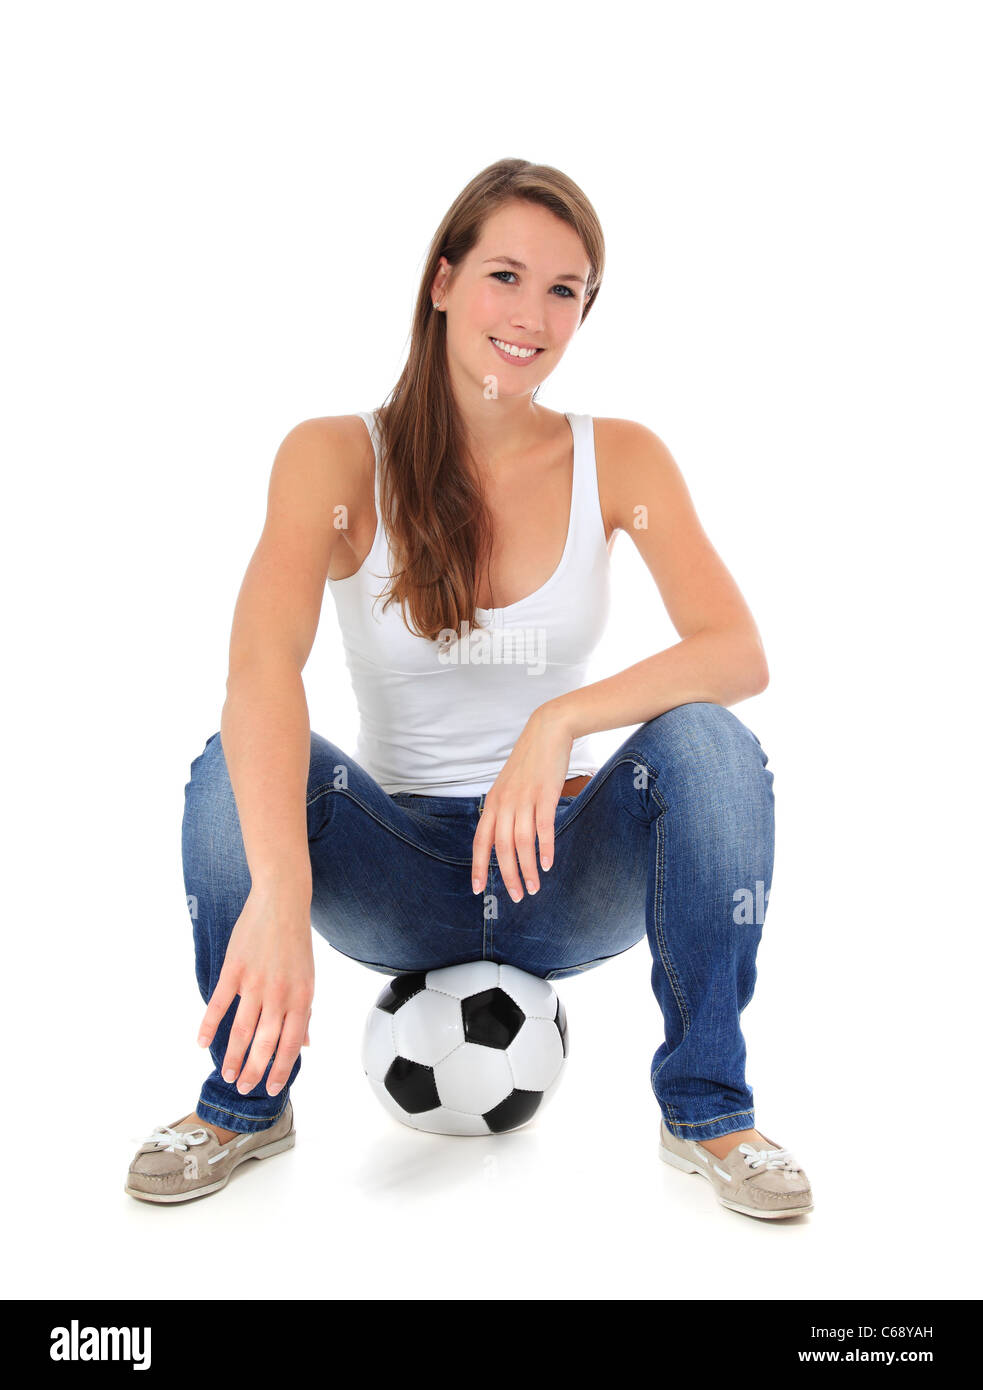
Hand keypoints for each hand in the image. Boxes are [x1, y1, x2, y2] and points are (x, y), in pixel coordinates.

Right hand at [197, 880, 314, 1096]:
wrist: (282, 903)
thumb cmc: (296, 942)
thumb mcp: (308, 978)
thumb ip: (304, 1012)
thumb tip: (306, 1044)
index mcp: (301, 998)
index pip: (291, 1044)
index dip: (281, 1070)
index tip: (272, 1089)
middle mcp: (279, 995)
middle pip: (264, 1044)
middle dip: (253, 1071)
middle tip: (242, 1088)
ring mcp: (255, 983)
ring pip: (242, 1030)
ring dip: (232, 1056)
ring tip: (226, 1074)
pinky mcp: (234, 970)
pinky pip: (219, 1004)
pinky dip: (209, 1026)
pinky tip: (203, 1044)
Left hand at [471, 706, 574, 901]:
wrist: (547, 731)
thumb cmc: (529, 761)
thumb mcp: (509, 786)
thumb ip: (505, 810)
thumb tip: (503, 837)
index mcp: (493, 803)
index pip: (480, 841)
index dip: (478, 867)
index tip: (478, 890)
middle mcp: (504, 803)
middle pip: (501, 848)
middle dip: (508, 876)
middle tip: (518, 896)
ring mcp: (524, 799)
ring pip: (521, 842)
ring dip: (527, 868)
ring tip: (535, 887)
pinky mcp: (544, 794)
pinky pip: (543, 827)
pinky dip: (545, 848)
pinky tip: (548, 864)